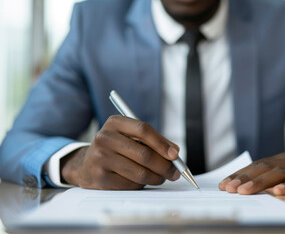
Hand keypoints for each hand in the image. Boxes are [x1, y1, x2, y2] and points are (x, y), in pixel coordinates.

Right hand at [60, 116, 180, 189]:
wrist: (86, 165)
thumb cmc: (116, 149)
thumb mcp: (130, 137)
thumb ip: (153, 141)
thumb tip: (175, 152)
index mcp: (115, 123)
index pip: (143, 130)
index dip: (162, 143)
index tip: (175, 154)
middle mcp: (105, 138)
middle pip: (144, 154)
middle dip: (165, 166)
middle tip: (175, 172)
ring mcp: (101, 158)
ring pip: (140, 172)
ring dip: (156, 177)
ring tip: (161, 177)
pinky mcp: (100, 177)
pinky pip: (131, 184)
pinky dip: (142, 184)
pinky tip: (142, 181)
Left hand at [218, 152, 284, 194]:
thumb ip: (272, 177)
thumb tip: (250, 187)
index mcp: (278, 160)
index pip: (254, 167)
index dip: (238, 175)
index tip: (223, 184)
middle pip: (261, 168)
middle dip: (242, 179)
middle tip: (227, 188)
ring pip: (276, 173)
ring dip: (259, 182)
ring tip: (244, 191)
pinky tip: (278, 192)